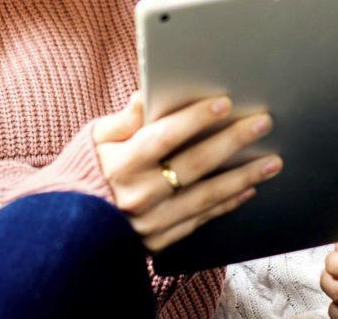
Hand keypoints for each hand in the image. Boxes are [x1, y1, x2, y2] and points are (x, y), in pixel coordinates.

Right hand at [93, 92, 282, 251]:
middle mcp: (137, 196)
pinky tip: (248, 189)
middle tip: (262, 123)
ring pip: (206, 197)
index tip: (223, 103)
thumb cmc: (81, 174)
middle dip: (232, 141)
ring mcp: (151, 224)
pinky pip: (200, 221)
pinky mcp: (159, 243)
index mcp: (119, 165)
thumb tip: (144, 94)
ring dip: (243, 177)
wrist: (65, 228)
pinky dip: (225, 204)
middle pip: (194, 165)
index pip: (163, 137)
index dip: (194, 119)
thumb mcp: (92, 140)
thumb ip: (122, 120)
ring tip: (272, 161)